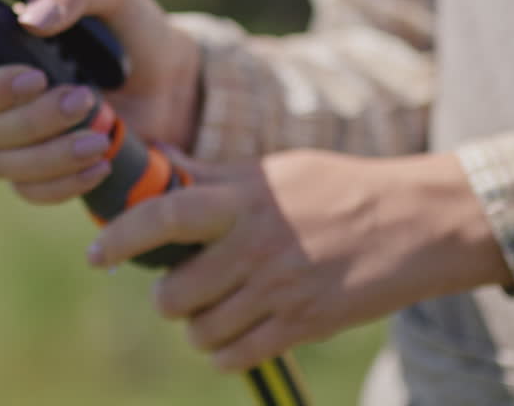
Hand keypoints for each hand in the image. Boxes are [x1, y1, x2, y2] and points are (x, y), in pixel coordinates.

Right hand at [0, 0, 200, 203]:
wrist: (170, 82)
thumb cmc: (130, 28)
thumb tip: (33, 20)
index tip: (36, 78)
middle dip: (29, 122)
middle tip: (84, 100)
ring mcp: (6, 141)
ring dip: (49, 156)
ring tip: (100, 137)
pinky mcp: (34, 173)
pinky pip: (28, 192)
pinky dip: (64, 184)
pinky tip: (101, 163)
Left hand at [87, 149, 511, 371]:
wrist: (418, 223)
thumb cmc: (337, 188)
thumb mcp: (271, 171)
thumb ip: (209, 173)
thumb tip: (156, 158)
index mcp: (242, 201)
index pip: (164, 216)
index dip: (121, 236)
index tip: (94, 253)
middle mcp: (255, 247)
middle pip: (173, 295)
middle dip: (167, 296)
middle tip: (182, 283)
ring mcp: (280, 291)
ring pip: (200, 332)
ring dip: (197, 325)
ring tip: (216, 306)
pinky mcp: (303, 325)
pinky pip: (235, 356)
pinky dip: (224, 350)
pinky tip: (237, 329)